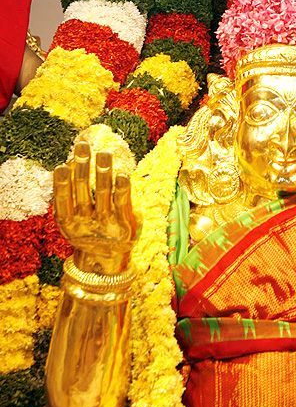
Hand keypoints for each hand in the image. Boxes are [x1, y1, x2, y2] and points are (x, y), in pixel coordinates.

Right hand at [53, 142, 138, 275]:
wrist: (106, 260)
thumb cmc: (89, 229)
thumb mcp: (75, 217)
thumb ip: (72, 194)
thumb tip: (69, 162)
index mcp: (68, 221)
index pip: (62, 201)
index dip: (61, 184)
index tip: (61, 165)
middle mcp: (84, 223)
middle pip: (82, 192)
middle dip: (82, 168)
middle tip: (83, 146)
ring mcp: (105, 224)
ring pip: (103, 195)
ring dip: (103, 173)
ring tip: (104, 153)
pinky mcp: (124, 225)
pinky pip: (122, 204)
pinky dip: (122, 190)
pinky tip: (122, 174)